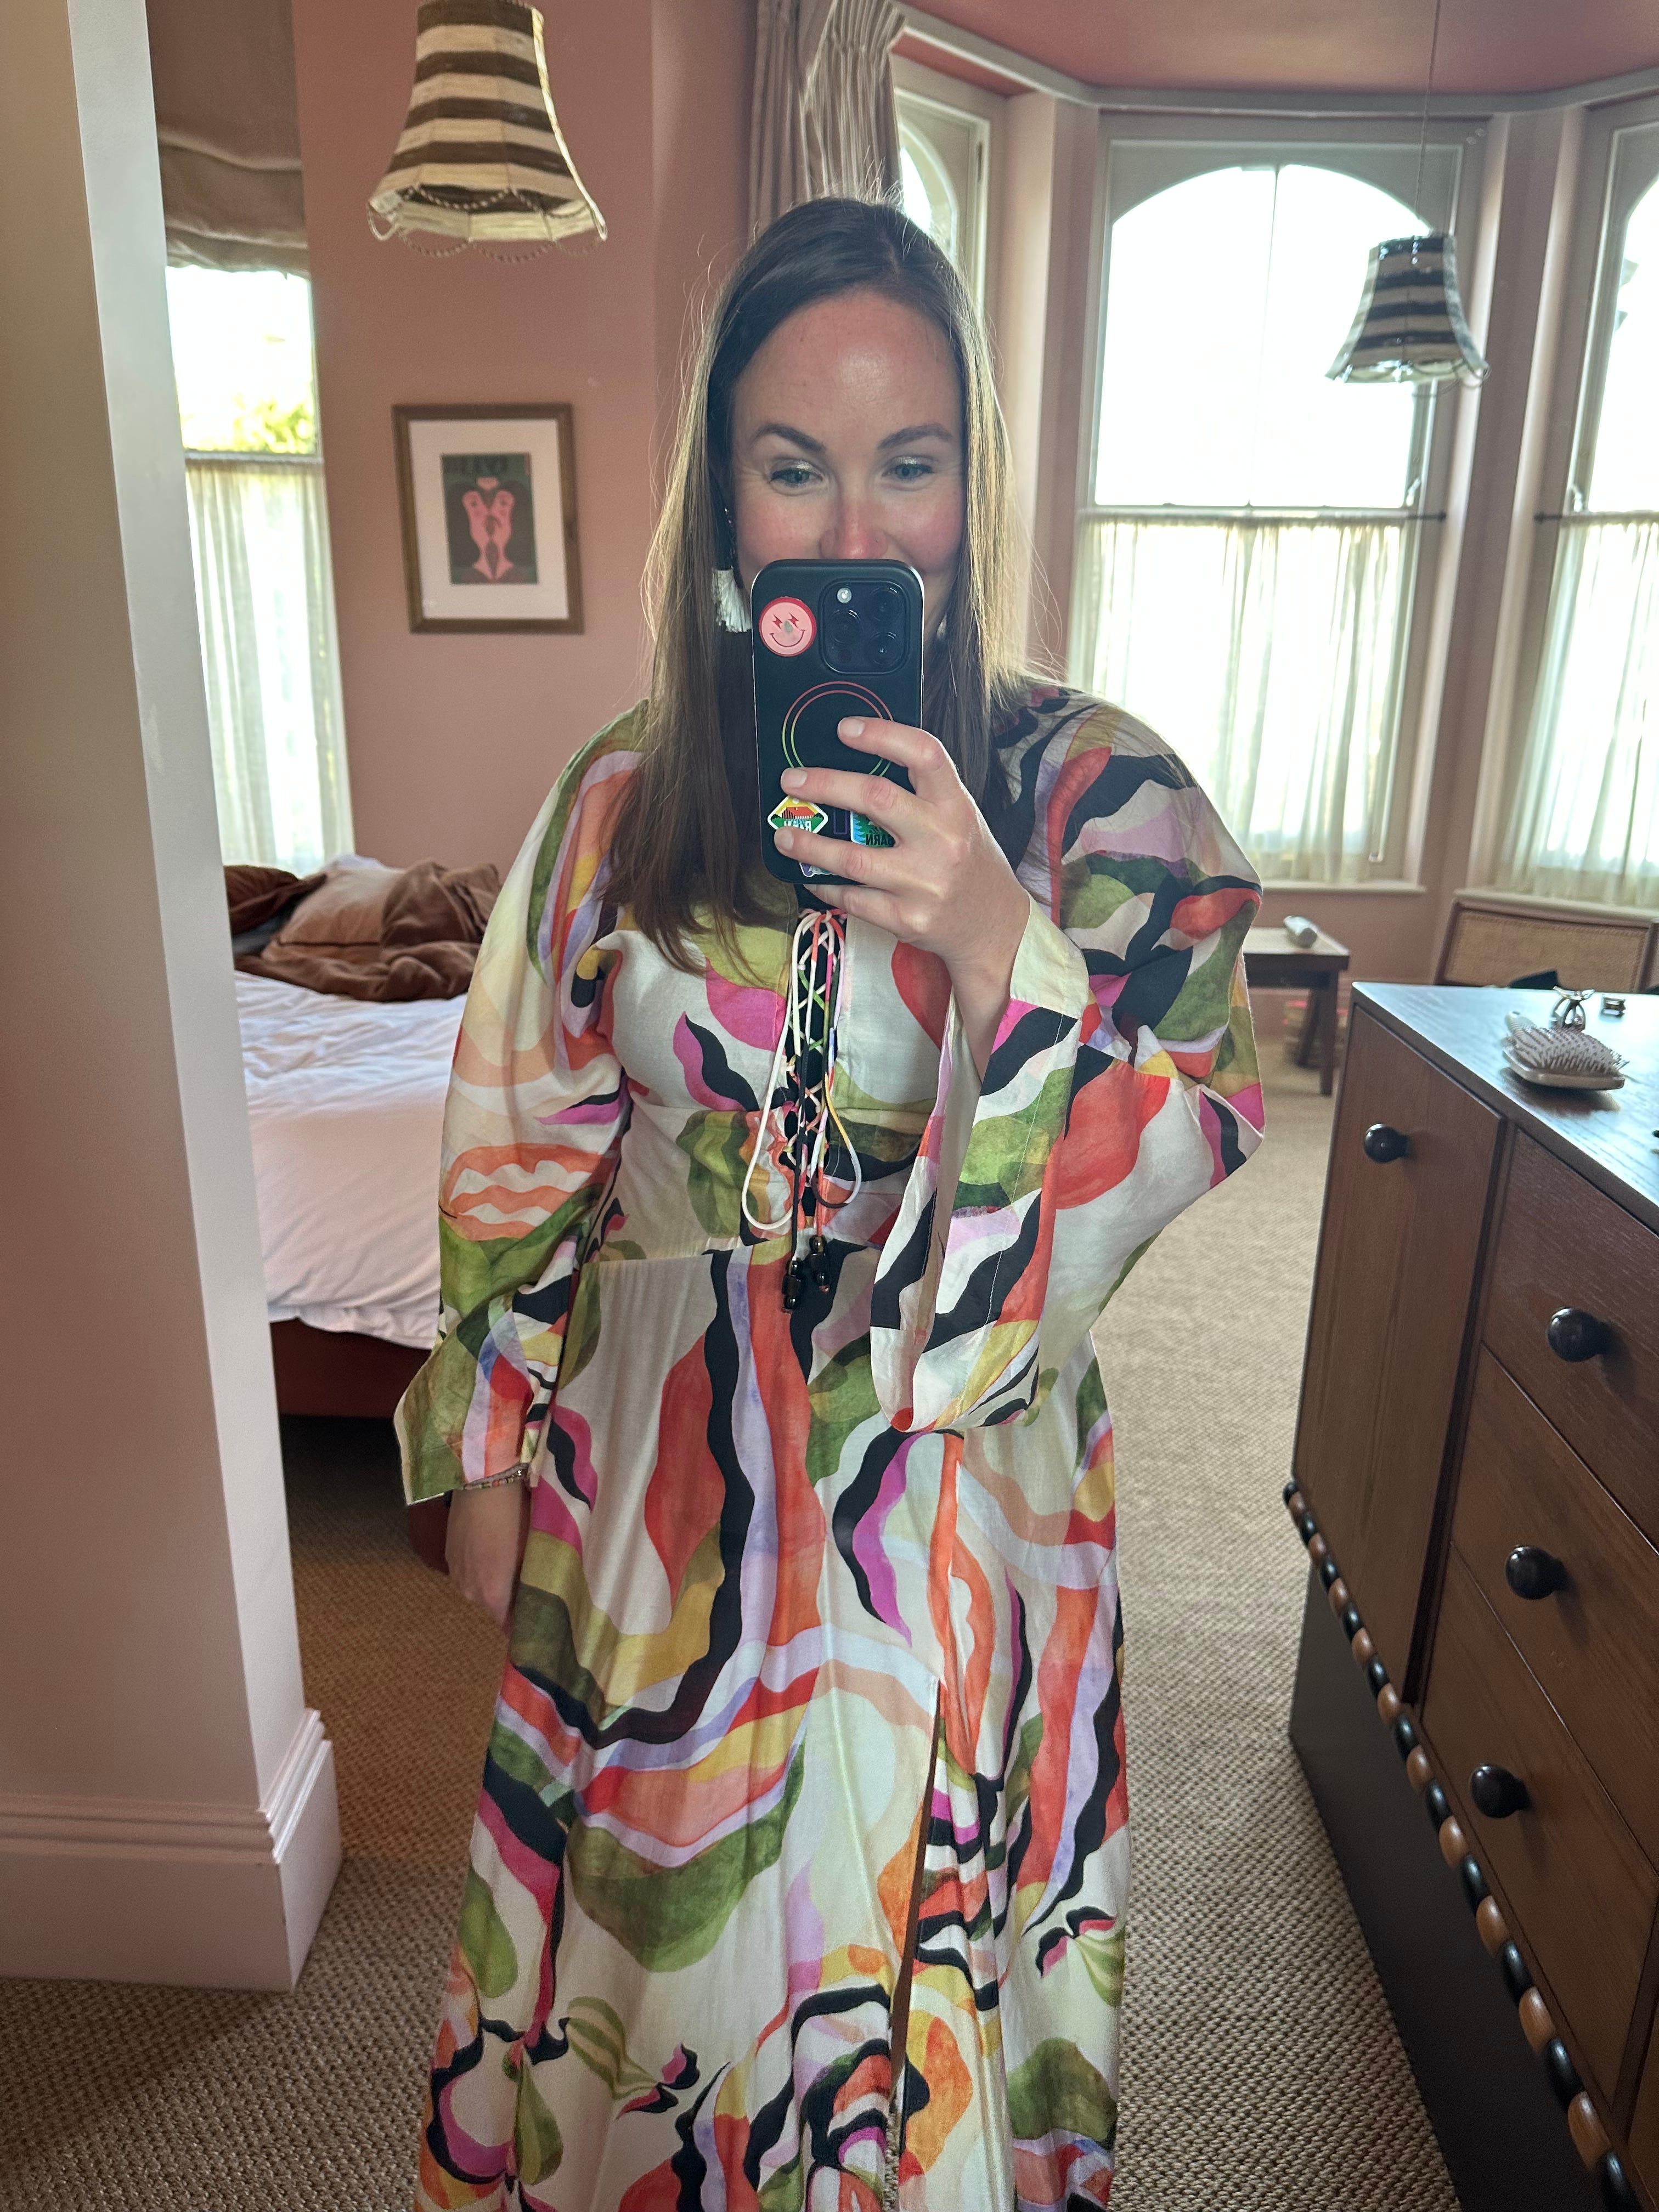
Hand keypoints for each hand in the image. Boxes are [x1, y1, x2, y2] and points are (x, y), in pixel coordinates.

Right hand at [445, 1481, 530, 1631]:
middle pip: (494, 1606)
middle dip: (510, 1598)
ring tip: (510, 1560)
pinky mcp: (448, 1556)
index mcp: (492, 1596)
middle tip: (529, 1579)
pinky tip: (492, 1547)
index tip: (538, 1615)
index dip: (524, 1622)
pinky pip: (468, 1572)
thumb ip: (529, 1585)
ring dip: (493, 1582)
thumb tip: (535, 1601)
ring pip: (479, 1589)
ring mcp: (455, 1574)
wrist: (482, 1483)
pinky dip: (480, 1567)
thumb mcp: (530, 1554)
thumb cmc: (515, 1518)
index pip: (509, 1625)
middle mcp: (469, 1593)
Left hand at [771, 717, 1029, 1071]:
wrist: (993, 926)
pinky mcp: (905, 919)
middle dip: (825, 785)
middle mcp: (942, 841)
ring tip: (783, 834)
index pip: (924, 755)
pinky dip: (825, 885)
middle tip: (791, 781)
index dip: (882, 735)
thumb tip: (853, 766)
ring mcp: (923, 883)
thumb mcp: (960, 817)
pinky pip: (852, 898)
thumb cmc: (968, 862)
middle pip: (876, 799)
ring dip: (810, 844)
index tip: (844, 728)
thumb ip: (920, 794)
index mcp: (957, 806)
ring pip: (852, 857)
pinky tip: (811, 877)